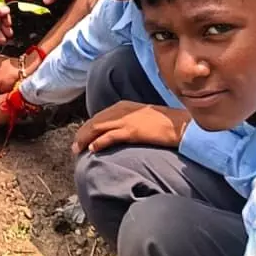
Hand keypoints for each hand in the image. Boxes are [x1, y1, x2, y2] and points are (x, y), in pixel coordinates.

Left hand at [71, 101, 190, 154]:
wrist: (181, 124)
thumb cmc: (165, 123)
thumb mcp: (143, 118)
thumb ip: (129, 122)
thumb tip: (119, 133)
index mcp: (124, 106)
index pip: (99, 117)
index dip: (87, 128)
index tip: (81, 138)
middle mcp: (122, 110)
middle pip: (94, 121)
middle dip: (82, 134)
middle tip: (75, 147)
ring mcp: (127, 120)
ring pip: (98, 128)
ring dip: (85, 139)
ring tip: (78, 149)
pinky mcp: (132, 131)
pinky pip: (110, 136)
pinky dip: (99, 142)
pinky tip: (93, 149)